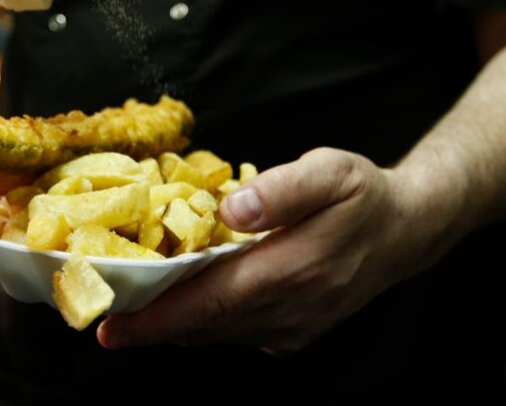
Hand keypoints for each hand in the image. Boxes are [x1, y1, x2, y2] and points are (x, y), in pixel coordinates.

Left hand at [96, 147, 459, 354]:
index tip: (110, 327)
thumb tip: (230, 209)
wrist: (407, 231)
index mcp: (294, 269)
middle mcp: (291, 309)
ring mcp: (292, 328)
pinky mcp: (293, 334)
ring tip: (129, 302)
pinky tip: (182, 297)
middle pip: (204, 325)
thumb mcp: (331, 171)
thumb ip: (282, 188)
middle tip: (98, 309)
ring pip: (216, 333)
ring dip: (172, 323)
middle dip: (149, 322)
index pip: (211, 302)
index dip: (158, 318)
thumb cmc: (363, 194)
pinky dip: (202, 321)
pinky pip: (235, 333)